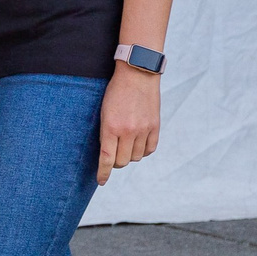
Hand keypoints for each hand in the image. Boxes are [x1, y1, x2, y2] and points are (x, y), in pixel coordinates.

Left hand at [97, 65, 160, 184]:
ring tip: (125, 143)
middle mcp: (128, 131)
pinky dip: (143, 151)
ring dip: (129, 155)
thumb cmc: (115, 92)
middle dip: (115, 162)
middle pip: (122, 161)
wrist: (137, 74)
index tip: (101, 181)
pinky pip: (149, 150)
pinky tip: (138, 144)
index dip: (103, 172)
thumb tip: (107, 154)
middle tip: (113, 154)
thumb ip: (106, 133)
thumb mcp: (104, 112)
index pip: (106, 158)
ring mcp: (144, 129)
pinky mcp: (155, 127)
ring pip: (135, 157)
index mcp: (111, 127)